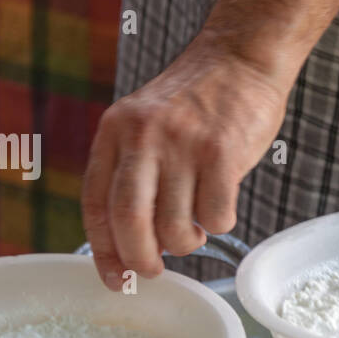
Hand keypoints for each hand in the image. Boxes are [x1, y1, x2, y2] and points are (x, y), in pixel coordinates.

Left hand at [82, 31, 288, 289]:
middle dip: (142, 260)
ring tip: (196, 229)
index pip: (96, 204)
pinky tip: (221, 207)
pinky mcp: (222, 152)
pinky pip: (216, 216)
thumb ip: (133, 171)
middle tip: (154, 271)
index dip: (103, 250)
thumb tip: (134, 241)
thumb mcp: (146, 123)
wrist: (241, 58)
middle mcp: (143, 136)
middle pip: (130, 222)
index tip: (116, 279)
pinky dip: (220, 224)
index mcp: (116, 131)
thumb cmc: (198, 101)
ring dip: (187, 243)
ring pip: (176, 227)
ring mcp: (183, 144)